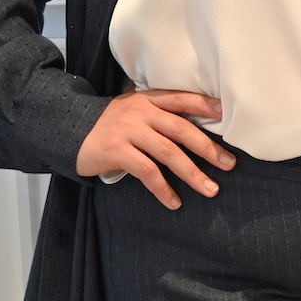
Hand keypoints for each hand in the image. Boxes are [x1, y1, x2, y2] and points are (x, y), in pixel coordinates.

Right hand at [75, 89, 233, 207]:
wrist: (70, 131)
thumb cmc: (111, 125)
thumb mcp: (135, 111)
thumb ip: (160, 116)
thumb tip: (198, 136)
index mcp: (149, 99)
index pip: (183, 99)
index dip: (206, 105)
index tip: (228, 116)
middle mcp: (141, 112)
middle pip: (182, 129)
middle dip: (208, 148)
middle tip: (229, 164)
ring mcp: (129, 130)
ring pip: (168, 152)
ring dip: (192, 173)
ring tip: (210, 189)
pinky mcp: (117, 150)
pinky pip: (147, 172)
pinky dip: (163, 189)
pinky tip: (174, 202)